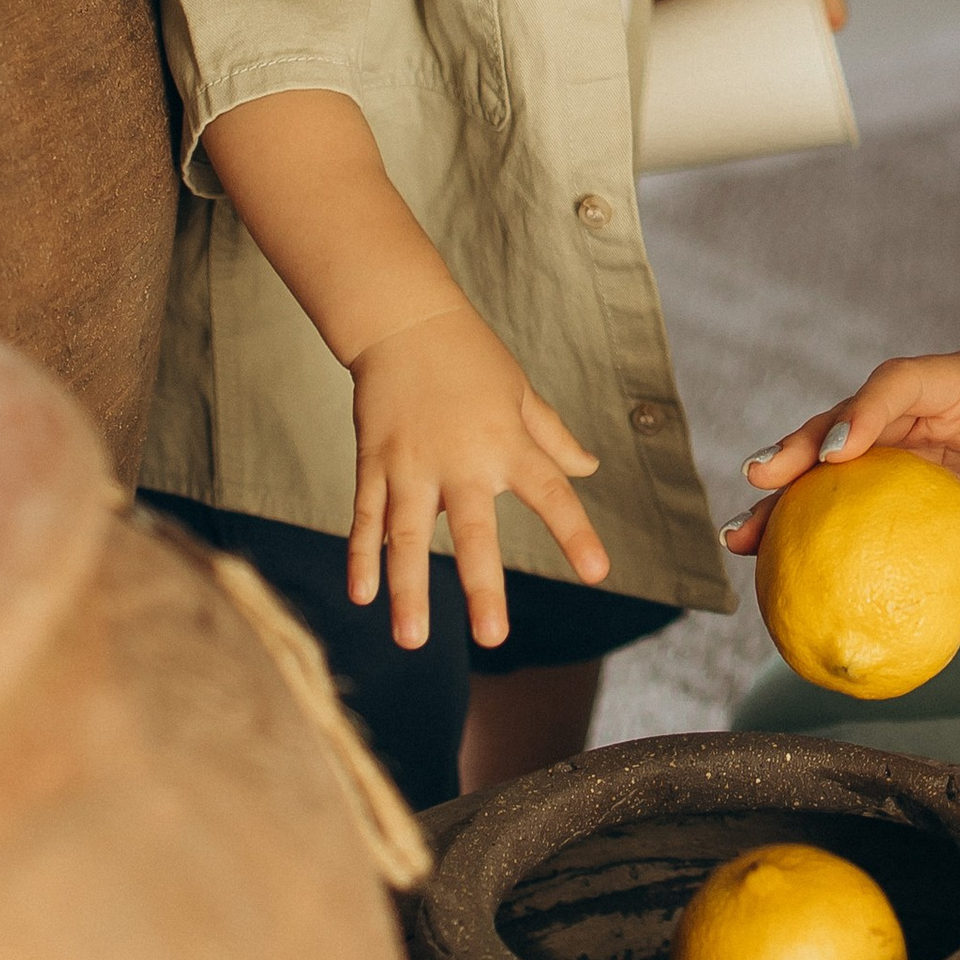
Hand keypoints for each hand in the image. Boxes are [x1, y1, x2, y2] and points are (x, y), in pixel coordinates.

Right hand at [346, 301, 606, 649]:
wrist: (402, 319)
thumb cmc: (471, 356)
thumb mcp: (521, 391)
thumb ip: (552, 436)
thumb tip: (588, 468)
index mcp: (508, 442)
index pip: (552, 494)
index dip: (575, 534)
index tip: (598, 573)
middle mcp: (460, 460)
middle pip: (472, 531)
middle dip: (481, 586)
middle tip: (493, 637)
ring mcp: (411, 464)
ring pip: (406, 537)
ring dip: (408, 590)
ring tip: (411, 640)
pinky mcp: (373, 463)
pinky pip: (366, 517)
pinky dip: (362, 556)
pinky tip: (361, 597)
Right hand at [721, 352, 959, 594]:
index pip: (907, 382)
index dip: (866, 408)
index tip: (838, 449)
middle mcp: (928, 409)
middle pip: (851, 416)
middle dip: (803, 445)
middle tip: (762, 480)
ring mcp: (904, 449)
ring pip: (830, 463)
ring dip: (784, 496)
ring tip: (741, 535)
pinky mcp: (890, 491)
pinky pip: (837, 506)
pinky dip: (800, 529)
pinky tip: (761, 562)